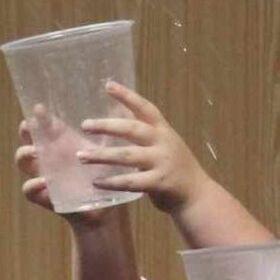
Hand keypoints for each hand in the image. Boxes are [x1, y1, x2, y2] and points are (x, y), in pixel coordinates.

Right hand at [16, 111, 116, 228]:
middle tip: (30, 125)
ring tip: (35, 152)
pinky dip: (32, 186)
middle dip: (26, 130)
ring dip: (24, 154)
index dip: (39, 116)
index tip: (40, 108)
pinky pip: (29, 190)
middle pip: (28, 138)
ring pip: (23, 161)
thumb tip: (120, 105)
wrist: (106, 209)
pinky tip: (43, 182)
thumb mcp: (107, 151)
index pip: (43, 125)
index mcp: (61, 143)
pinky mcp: (44, 195)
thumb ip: (108, 132)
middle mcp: (49, 157)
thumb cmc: (105, 176)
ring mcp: (44, 175)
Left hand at [79, 82, 207, 216]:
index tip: (108, 85)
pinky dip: (111, 182)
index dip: (128, 96)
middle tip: (85, 125)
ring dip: (102, 156)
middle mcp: (163, 142)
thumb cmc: (174, 167)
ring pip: (127, 155)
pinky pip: (131, 181)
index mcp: (163, 130)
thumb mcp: (163, 143)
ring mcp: (162, 162)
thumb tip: (115, 112)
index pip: (145, 108)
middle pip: (132, 129)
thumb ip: (143, 131)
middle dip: (107, 126)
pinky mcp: (159, 183)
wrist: (198, 194)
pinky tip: (96, 182)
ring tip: (81, 156)